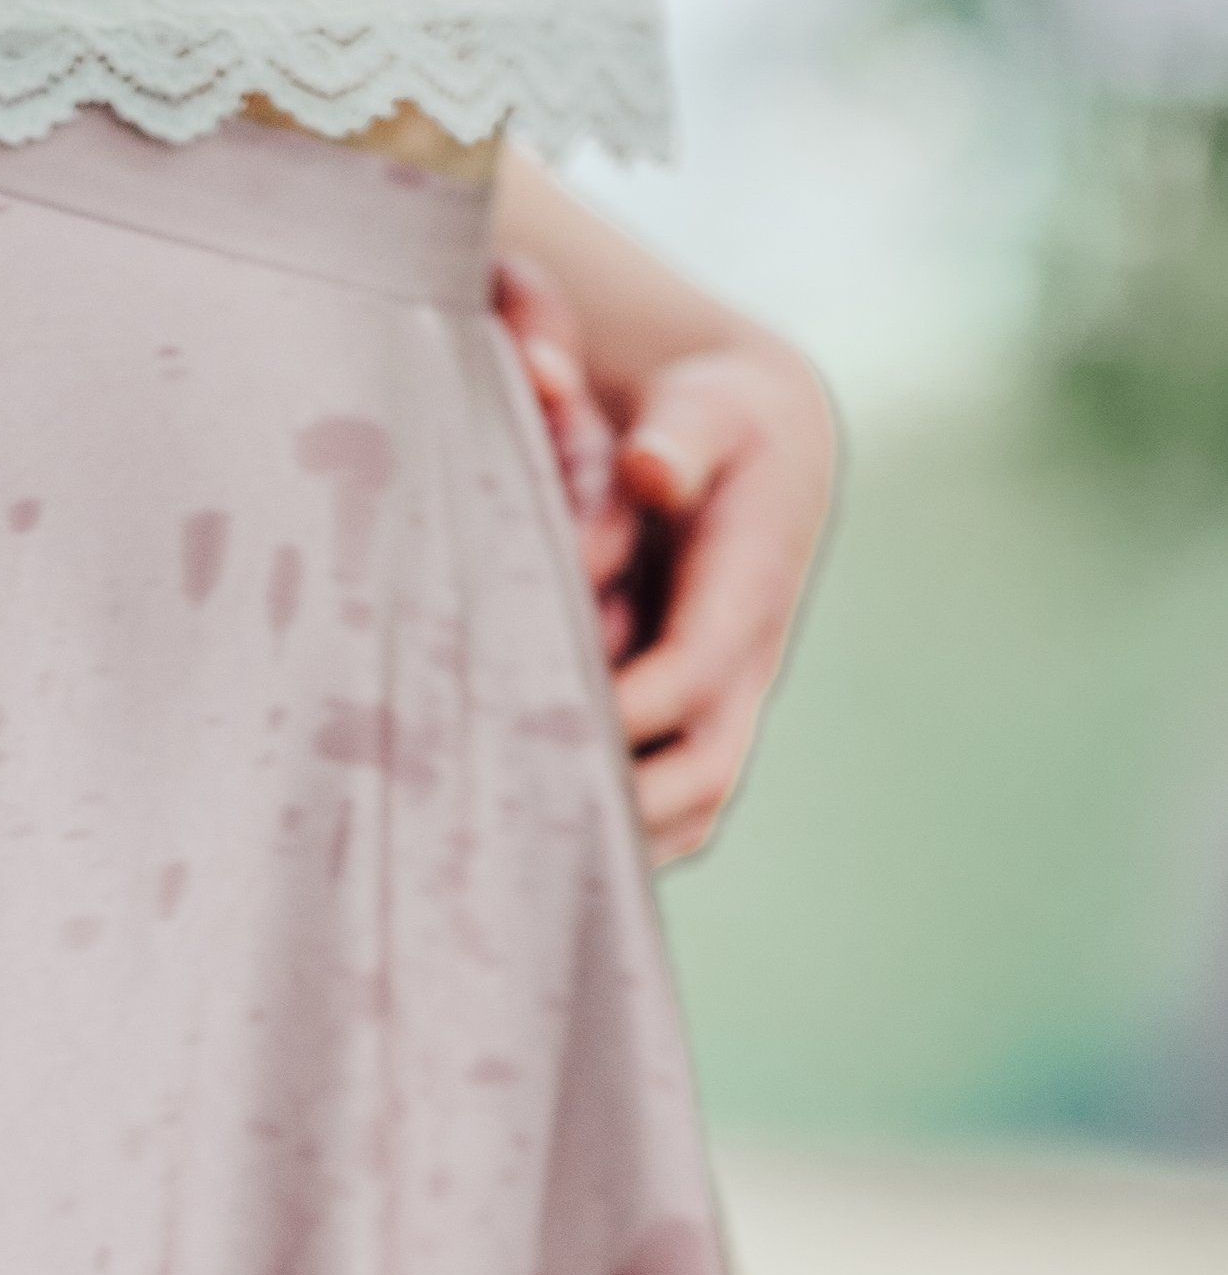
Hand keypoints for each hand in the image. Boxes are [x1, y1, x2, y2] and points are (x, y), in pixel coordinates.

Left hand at [494, 260, 834, 863]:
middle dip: (620, 808)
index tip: (532, 731)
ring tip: (521, 868)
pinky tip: (543, 859)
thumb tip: (646, 469)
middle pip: (701, 773)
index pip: (687, 675)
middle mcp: (745, 664)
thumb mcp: (706, 406)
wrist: (757, 444)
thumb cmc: (715, 420)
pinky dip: (624, 842)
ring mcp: (728, 703)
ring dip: (620, 844)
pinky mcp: (702, 722)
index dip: (619, 712)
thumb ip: (677, 436)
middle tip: (516, 830)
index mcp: (749, 589)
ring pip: (690, 808)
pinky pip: (676, 810)